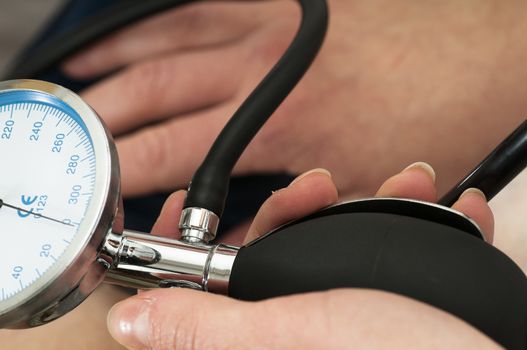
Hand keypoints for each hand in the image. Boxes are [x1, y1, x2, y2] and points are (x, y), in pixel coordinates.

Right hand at [63, 0, 526, 198]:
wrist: (475, 61)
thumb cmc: (425, 119)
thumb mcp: (353, 189)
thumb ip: (287, 212)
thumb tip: (239, 231)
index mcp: (272, 127)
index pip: (170, 156)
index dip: (127, 177)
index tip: (105, 189)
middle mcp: (256, 73)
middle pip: (150, 94)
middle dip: (102, 119)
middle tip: (74, 134)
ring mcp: (265, 29)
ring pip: (164, 43)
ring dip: (115, 63)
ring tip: (82, 75)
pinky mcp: (279, 4)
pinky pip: (199, 5)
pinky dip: (159, 20)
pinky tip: (138, 30)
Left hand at [106, 162, 497, 348]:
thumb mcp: (289, 335)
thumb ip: (205, 328)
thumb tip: (129, 322)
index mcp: (257, 344)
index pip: (191, 297)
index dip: (180, 248)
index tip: (187, 205)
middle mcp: (295, 333)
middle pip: (267, 258)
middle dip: (294, 209)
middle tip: (320, 186)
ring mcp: (346, 317)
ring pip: (330, 246)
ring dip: (365, 206)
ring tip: (405, 186)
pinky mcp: (391, 306)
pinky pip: (386, 253)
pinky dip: (412, 224)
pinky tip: (438, 209)